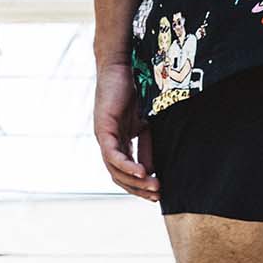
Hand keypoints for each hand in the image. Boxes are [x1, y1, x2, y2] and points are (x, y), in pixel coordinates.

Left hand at [94, 61, 158, 199]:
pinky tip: (142, 173)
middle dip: (138, 189)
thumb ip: (147, 147)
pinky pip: (113, 154)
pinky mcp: (103, 128)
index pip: (126, 172)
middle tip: (157, 197)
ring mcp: (104, 137)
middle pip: (119, 176)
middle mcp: (108, 143)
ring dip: (135, 181)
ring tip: (154, 187)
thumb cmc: (134, 90)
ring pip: (115, 169)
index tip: (159, 194)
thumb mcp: (146, 124)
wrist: (122, 65)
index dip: (140, 186)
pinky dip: (127, 165)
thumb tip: (152, 172)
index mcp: (118, 142)